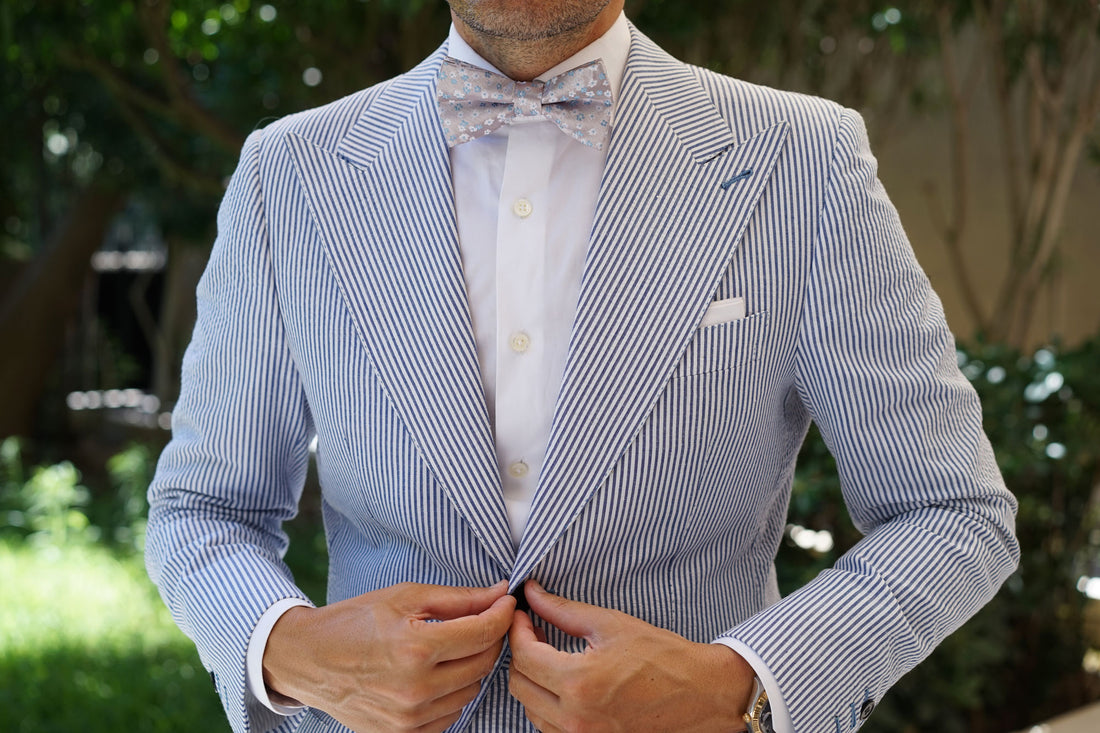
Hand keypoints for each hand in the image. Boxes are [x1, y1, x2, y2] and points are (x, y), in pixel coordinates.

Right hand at [263, 580, 514, 731]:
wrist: (308, 659)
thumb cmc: (354, 621)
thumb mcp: (405, 597)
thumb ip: (458, 599)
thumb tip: (499, 593)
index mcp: (416, 648)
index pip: (483, 633)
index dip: (502, 614)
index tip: (507, 603)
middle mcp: (415, 689)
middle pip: (483, 663)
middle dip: (490, 638)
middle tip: (482, 620)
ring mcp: (409, 718)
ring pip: (471, 691)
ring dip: (471, 667)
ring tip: (452, 647)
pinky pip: (451, 715)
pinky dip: (452, 693)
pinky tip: (436, 674)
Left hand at [508, 580, 753, 732]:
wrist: (701, 696)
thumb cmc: (663, 657)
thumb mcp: (611, 624)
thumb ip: (562, 610)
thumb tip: (531, 593)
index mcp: (579, 682)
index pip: (523, 655)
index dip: (517, 629)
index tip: (522, 615)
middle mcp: (575, 718)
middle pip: (519, 685)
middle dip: (520, 654)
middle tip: (533, 632)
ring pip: (530, 710)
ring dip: (531, 681)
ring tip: (548, 656)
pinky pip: (549, 728)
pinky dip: (545, 705)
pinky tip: (562, 684)